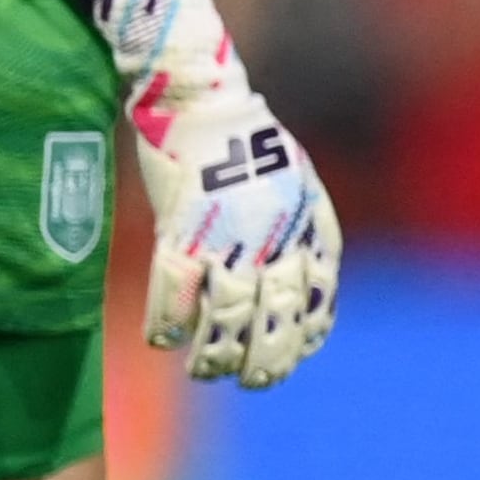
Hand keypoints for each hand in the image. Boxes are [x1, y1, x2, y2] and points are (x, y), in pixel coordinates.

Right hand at [70, 0, 341, 386]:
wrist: (206, 100)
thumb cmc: (251, 141)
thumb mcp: (303, 183)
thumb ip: (309, 231)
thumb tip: (311, 280)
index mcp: (309, 232)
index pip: (318, 303)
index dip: (305, 338)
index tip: (293, 357)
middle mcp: (273, 243)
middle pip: (273, 324)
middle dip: (263, 364)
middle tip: (250, 379)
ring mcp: (227, 240)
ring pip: (223, 321)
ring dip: (212, 356)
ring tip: (204, 370)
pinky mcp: (180, 232)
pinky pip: (172, 296)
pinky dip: (164, 326)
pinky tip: (161, 340)